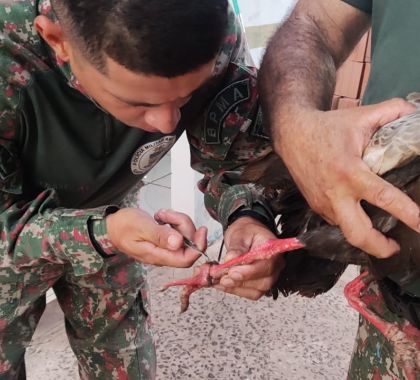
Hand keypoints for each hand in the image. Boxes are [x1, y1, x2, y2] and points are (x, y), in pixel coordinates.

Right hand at [106, 208, 206, 266]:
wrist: (111, 226)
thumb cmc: (123, 226)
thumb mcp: (141, 227)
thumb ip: (160, 236)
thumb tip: (179, 243)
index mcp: (158, 256)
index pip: (186, 259)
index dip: (198, 246)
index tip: (202, 230)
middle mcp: (164, 255)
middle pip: (187, 244)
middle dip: (183, 226)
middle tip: (167, 215)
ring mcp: (165, 248)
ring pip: (184, 236)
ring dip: (176, 221)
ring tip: (160, 215)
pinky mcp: (165, 240)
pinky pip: (178, 231)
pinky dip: (173, 221)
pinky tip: (160, 217)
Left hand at [213, 216, 283, 299]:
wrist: (247, 233)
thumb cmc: (246, 231)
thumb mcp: (239, 234)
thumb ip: (236, 247)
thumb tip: (230, 260)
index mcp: (273, 250)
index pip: (265, 266)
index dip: (248, 272)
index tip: (232, 273)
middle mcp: (275, 266)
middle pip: (262, 281)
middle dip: (240, 282)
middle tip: (222, 278)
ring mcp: (269, 276)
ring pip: (256, 291)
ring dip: (236, 288)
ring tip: (218, 281)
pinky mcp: (260, 283)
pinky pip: (250, 293)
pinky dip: (236, 290)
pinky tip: (223, 285)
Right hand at [275, 98, 419, 257]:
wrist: (291, 134)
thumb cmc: (326, 127)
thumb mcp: (361, 116)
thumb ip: (392, 112)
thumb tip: (415, 112)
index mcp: (350, 172)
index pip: (383, 197)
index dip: (407, 213)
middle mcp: (335, 193)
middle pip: (357, 234)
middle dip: (379, 247)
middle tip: (395, 247)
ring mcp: (323, 203)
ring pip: (346, 231)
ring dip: (364, 236)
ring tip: (379, 232)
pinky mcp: (315, 206)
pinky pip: (336, 221)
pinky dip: (350, 222)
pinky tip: (357, 213)